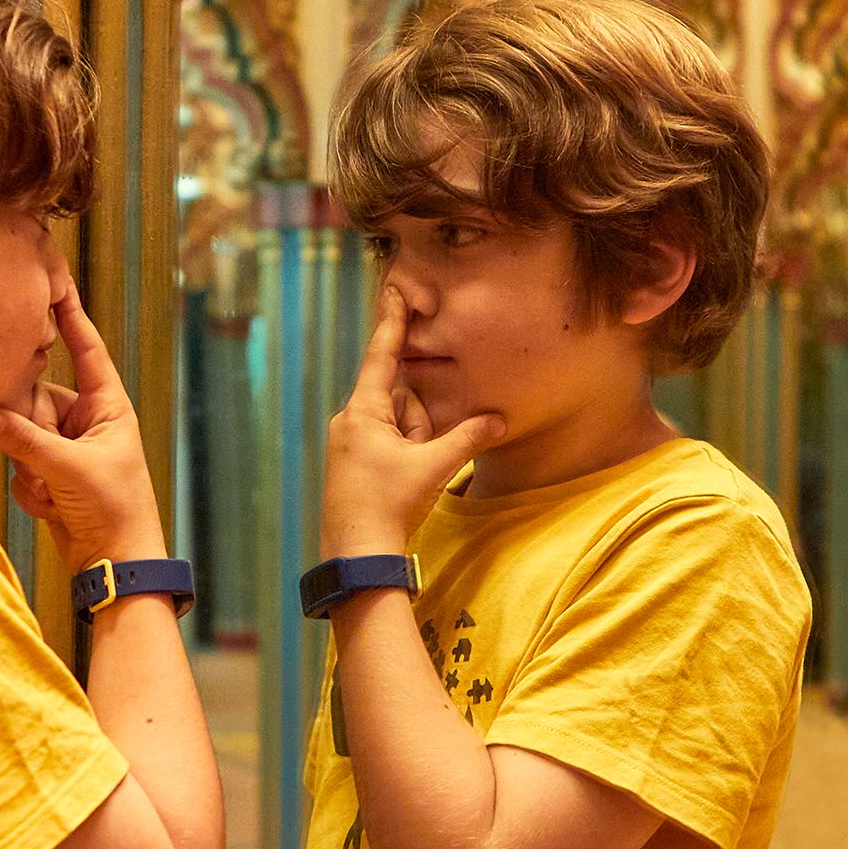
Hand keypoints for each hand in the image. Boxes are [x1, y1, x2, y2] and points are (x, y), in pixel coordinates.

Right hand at [0, 277, 165, 572]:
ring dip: (32, 470)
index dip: (71, 318)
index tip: (56, 284)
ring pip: (23, 438)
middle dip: (30, 434)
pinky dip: (33, 491)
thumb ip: (25, 439)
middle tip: (42, 462)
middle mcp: (87, 423)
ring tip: (56, 494)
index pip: (87, 351)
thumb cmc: (112, 509)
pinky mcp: (52, 476)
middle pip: (37, 401)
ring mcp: (67, 450)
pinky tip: (54, 509)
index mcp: (107, 408)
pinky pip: (23, 470)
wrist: (116, 563)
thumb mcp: (69, 468)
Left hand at [320, 283, 505, 557]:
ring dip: (415, 446)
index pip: (382, 356)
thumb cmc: (389, 507)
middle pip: (400, 402)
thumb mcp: (434, 468)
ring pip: (397, 428)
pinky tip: (405, 486)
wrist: (357, 558)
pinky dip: (406, 458)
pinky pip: (389, 447)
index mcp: (362, 412)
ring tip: (410, 480)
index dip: (392, 322)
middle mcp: (349, 421)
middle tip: (420, 459)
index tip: (393, 290)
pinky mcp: (351, 465)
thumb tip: (499, 420)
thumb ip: (468, 439)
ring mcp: (348, 445)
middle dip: (421, 424)